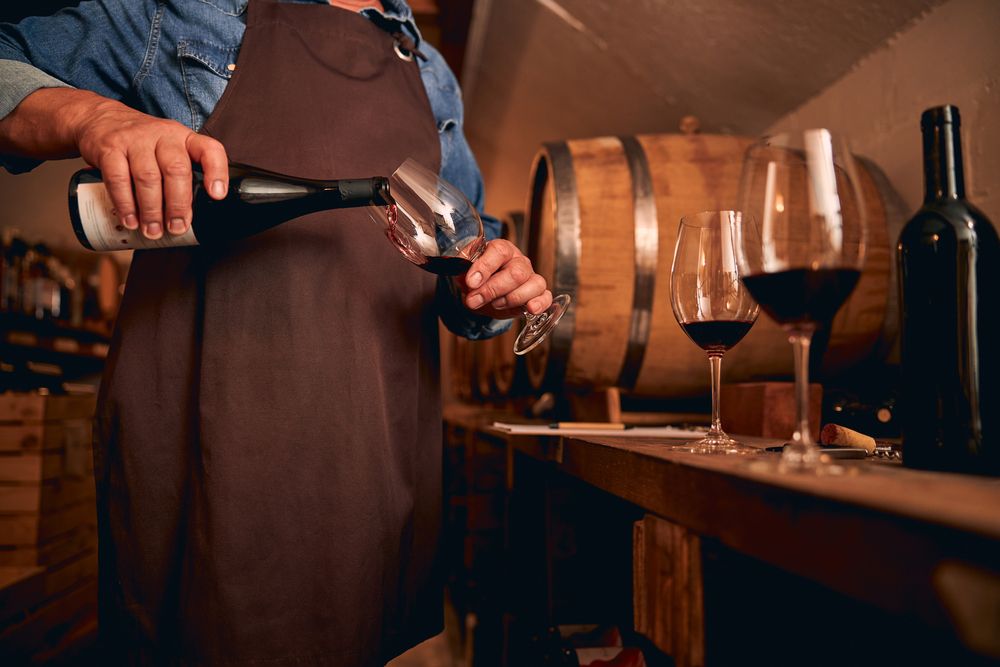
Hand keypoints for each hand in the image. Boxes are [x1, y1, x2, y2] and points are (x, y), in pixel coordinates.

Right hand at [68, 92, 228, 238]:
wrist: (101, 119)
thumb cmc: (144, 143)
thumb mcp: (170, 149)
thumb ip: (184, 175)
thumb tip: (190, 217)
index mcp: (184, 138)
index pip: (208, 149)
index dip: (217, 172)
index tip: (217, 195)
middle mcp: (163, 135)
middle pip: (176, 170)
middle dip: (178, 204)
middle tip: (177, 228)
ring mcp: (135, 140)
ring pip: (148, 177)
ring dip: (152, 210)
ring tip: (153, 230)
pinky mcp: (109, 148)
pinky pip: (118, 179)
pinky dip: (125, 204)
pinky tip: (131, 219)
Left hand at [459, 239, 552, 318]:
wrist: (483, 293)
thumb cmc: (476, 279)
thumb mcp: (464, 273)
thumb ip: (463, 272)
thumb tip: (467, 279)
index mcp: (501, 249)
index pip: (499, 251)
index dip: (485, 267)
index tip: (471, 282)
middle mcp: (519, 261)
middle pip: (516, 272)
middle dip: (493, 290)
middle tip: (474, 300)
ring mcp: (531, 276)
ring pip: (533, 284)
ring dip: (511, 299)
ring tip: (495, 304)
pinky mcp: (538, 293)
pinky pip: (546, 296)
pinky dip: (540, 303)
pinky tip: (530, 309)